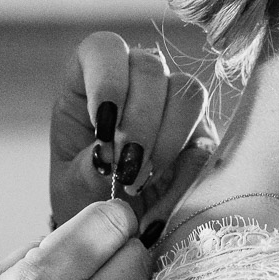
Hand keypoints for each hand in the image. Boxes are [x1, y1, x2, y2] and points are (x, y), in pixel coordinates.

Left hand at [50, 31, 216, 235]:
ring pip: (187, 93)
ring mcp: (172, 104)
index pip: (104, 48)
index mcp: (89, 80)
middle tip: (124, 167)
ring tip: (141, 181)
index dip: (108, 78)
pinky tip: (162, 196)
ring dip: (166, 139)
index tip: (103, 126)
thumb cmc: (83, 198)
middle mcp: (135, 82)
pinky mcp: (201, 134)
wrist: (114, 231)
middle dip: (139, 121)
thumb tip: (112, 156)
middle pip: (151, 67)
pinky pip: (206, 138)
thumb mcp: (72, 188)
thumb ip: (87, 171)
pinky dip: (185, 170)